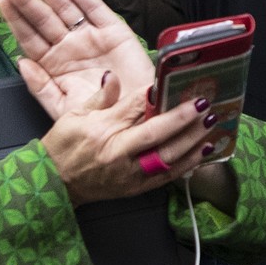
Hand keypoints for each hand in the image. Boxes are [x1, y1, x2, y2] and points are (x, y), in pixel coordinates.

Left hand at [0, 0, 153, 109]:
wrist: (140, 120)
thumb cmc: (103, 119)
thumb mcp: (65, 110)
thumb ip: (41, 87)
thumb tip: (20, 62)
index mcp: (54, 65)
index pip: (29, 37)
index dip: (15, 19)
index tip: (1, 1)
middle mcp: (70, 47)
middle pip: (43, 18)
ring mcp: (90, 37)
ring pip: (64, 8)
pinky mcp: (113, 30)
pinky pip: (94, 8)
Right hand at [40, 72, 216, 204]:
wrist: (55, 185)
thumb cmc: (63, 149)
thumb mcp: (74, 116)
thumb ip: (100, 97)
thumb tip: (113, 76)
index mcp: (102, 132)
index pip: (134, 109)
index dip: (155, 96)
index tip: (172, 83)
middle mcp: (118, 154)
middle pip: (157, 134)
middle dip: (183, 119)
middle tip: (204, 104)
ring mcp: (129, 174)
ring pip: (168, 158)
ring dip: (192, 141)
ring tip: (210, 124)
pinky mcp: (136, 188)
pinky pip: (167, 176)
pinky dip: (188, 164)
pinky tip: (203, 151)